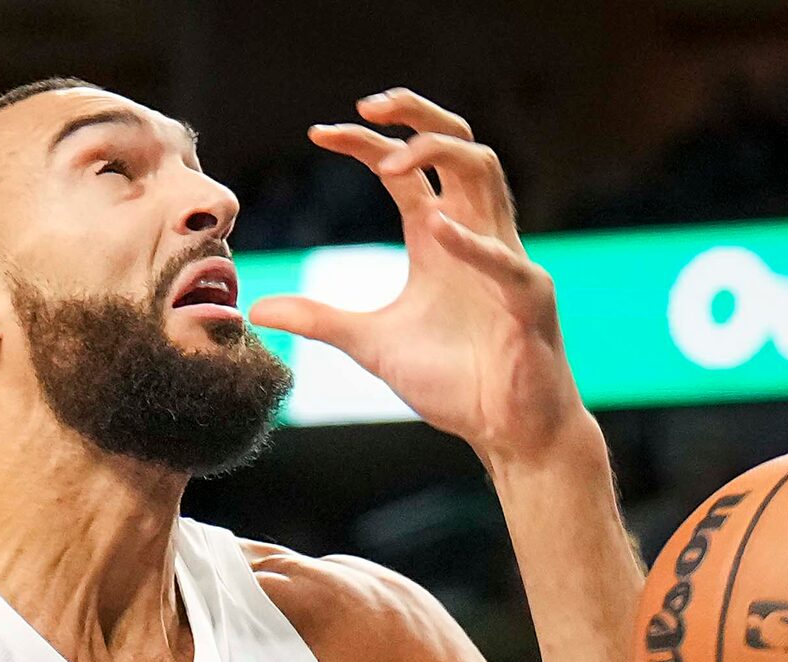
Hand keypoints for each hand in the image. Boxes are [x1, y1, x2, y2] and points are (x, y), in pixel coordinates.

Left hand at [244, 90, 586, 463]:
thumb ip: (319, 320)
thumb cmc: (453, 382)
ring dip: (441, 156)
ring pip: (487, 175)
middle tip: (368, 105)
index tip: (319, 133)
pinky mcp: (528, 299)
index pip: (406, 169)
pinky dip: (470, 241)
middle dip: (416, 114)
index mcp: (440, 237)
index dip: (365, 143)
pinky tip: (435, 227)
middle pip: (457, 145)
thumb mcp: (370, 344)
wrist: (506, 430)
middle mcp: (475, 235)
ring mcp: (506, 260)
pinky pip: (503, 259)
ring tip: (390, 158)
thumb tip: (258, 307)